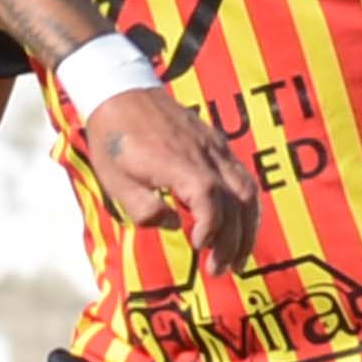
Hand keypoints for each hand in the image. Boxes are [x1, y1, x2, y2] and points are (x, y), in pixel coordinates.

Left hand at [82, 86, 263, 270]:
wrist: (121, 92)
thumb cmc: (114, 140)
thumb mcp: (114, 181)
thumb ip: (144, 209)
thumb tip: (176, 224)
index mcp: (177, 163)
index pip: (209, 197)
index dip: (211, 226)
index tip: (199, 247)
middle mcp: (204, 155)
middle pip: (235, 201)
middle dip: (232, 241)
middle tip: (219, 270)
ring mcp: (215, 148)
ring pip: (247, 191)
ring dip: (247, 229)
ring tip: (238, 259)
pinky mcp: (218, 145)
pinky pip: (244, 178)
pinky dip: (247, 207)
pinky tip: (240, 227)